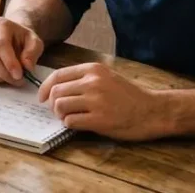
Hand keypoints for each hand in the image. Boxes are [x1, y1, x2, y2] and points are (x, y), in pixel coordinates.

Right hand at [0, 17, 44, 85]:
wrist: (11, 37)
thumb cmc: (22, 39)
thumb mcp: (34, 42)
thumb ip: (33, 52)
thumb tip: (27, 66)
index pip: (1, 44)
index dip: (10, 62)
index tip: (19, 75)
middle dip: (5, 73)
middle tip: (18, 80)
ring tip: (10, 78)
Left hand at [36, 62, 172, 140]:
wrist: (152, 111)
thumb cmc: (129, 96)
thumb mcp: (106, 78)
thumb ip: (84, 79)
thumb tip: (56, 89)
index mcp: (93, 69)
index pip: (57, 75)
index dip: (44, 88)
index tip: (42, 97)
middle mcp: (92, 82)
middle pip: (55, 92)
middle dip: (52, 104)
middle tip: (58, 111)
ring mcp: (96, 101)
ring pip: (60, 106)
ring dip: (60, 115)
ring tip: (69, 118)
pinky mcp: (99, 119)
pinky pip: (71, 121)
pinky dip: (70, 124)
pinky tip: (79, 124)